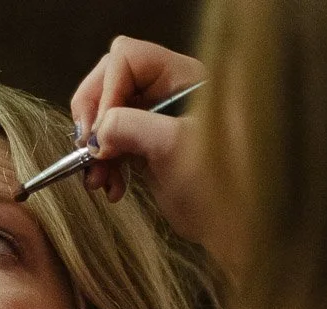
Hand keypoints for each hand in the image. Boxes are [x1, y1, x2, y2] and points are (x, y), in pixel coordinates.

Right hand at [71, 37, 209, 238]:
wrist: (238, 232)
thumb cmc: (223, 189)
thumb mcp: (175, 150)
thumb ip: (132, 127)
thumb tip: (98, 130)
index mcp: (186, 78)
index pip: (128, 58)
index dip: (107, 90)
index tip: (100, 131)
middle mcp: (171, 90)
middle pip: (112, 80)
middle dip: (95, 116)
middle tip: (88, 150)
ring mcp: (159, 118)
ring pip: (108, 113)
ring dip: (95, 145)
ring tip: (98, 180)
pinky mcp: (151, 145)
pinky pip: (114, 141)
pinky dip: (104, 163)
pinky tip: (110, 187)